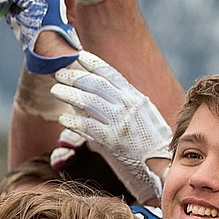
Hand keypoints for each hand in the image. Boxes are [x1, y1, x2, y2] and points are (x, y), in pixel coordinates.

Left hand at [50, 52, 171, 203]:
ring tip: (55, 89)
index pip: (111, 74)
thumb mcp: (142, 114)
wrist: (163, 163)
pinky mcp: (113, 141)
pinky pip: (89, 127)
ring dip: (69, 94)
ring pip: (90, 102)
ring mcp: (121, 123)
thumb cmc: (151, 140)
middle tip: (59, 72)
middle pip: (96, 85)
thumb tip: (97, 94)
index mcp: (135, 97)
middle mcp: (128, 106)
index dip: (93, 63)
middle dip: (75, 76)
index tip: (78, 55)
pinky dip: (74, 122)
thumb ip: (121, 103)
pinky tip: (63, 118)